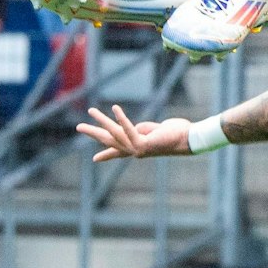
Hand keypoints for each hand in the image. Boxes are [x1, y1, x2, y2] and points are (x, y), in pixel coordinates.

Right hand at [75, 104, 195, 160]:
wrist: (188, 139)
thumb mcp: (154, 130)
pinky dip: (121, 118)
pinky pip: (129, 129)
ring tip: (91, 110)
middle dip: (93, 133)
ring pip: (115, 133)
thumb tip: (133, 128)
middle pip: (109, 141)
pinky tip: (114, 108)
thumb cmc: (175, 133)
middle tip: (78, 127)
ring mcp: (138, 149)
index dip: (106, 155)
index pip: (118, 152)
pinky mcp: (143, 143)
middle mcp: (135, 151)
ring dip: (102, 120)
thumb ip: (141, 129)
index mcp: (138, 147)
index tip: (95, 159)